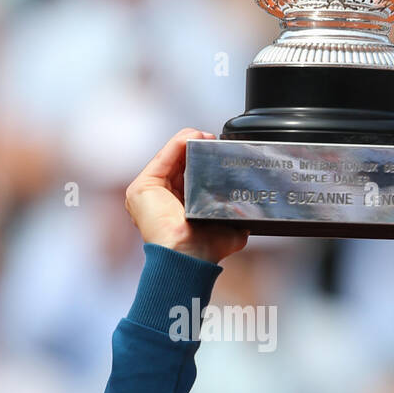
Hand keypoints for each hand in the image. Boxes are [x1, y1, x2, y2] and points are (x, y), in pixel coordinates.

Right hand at [125, 131, 248, 263]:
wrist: (190, 256)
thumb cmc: (205, 249)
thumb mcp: (227, 227)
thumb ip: (235, 216)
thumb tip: (251, 213)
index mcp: (176, 208)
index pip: (188, 177)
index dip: (202, 162)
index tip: (218, 151)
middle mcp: (159, 200)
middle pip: (177, 164)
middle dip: (195, 149)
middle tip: (213, 140)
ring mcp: (148, 193)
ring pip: (169, 158)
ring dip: (187, 142)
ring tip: (205, 136)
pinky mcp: (142, 187)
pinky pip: (162, 158)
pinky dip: (177, 143)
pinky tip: (193, 136)